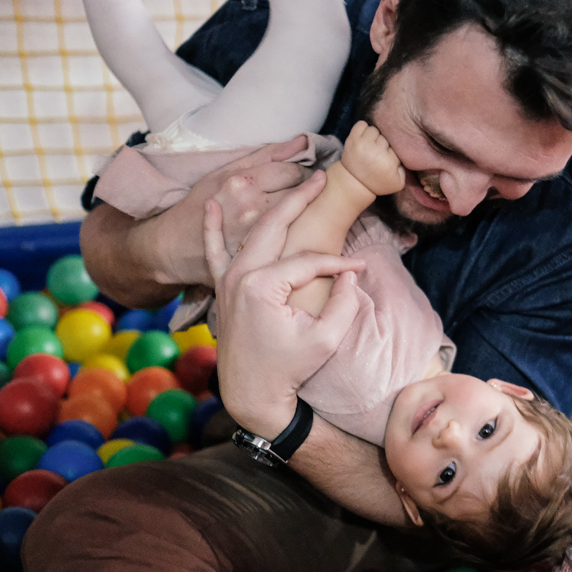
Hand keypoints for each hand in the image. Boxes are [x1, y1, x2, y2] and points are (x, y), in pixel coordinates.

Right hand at [185, 135, 315, 260]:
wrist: (173, 246)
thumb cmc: (198, 205)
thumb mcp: (224, 172)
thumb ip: (266, 156)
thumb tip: (302, 141)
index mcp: (243, 182)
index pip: (293, 170)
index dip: (305, 173)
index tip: (309, 175)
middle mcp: (252, 207)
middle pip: (300, 194)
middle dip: (310, 192)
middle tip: (312, 194)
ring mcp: (256, 235)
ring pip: (300, 219)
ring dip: (307, 214)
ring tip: (305, 212)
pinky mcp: (258, 257)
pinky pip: (290, 242)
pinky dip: (298, 236)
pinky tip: (297, 233)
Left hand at [203, 172, 365, 436]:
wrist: (252, 393)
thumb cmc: (289, 369)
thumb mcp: (326, 339)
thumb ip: (344, 304)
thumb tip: (352, 275)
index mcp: (263, 285)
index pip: (308, 260)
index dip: (338, 263)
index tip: (360, 268)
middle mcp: (240, 275)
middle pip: (274, 226)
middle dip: (300, 199)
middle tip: (320, 178)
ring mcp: (227, 280)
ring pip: (249, 230)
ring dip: (266, 202)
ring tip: (283, 178)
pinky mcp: (222, 289)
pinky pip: (214, 251)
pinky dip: (212, 228)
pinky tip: (211, 205)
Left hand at [340, 121, 405, 195]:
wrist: (355, 183)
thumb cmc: (378, 182)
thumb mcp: (399, 182)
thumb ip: (406, 168)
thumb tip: (408, 153)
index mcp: (388, 161)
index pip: (396, 146)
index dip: (391, 151)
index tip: (386, 158)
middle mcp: (376, 151)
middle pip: (385, 137)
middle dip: (383, 143)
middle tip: (378, 153)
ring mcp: (362, 144)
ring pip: (374, 130)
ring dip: (373, 136)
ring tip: (370, 146)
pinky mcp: (352, 140)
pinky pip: (361, 124)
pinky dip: (363, 128)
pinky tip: (364, 138)